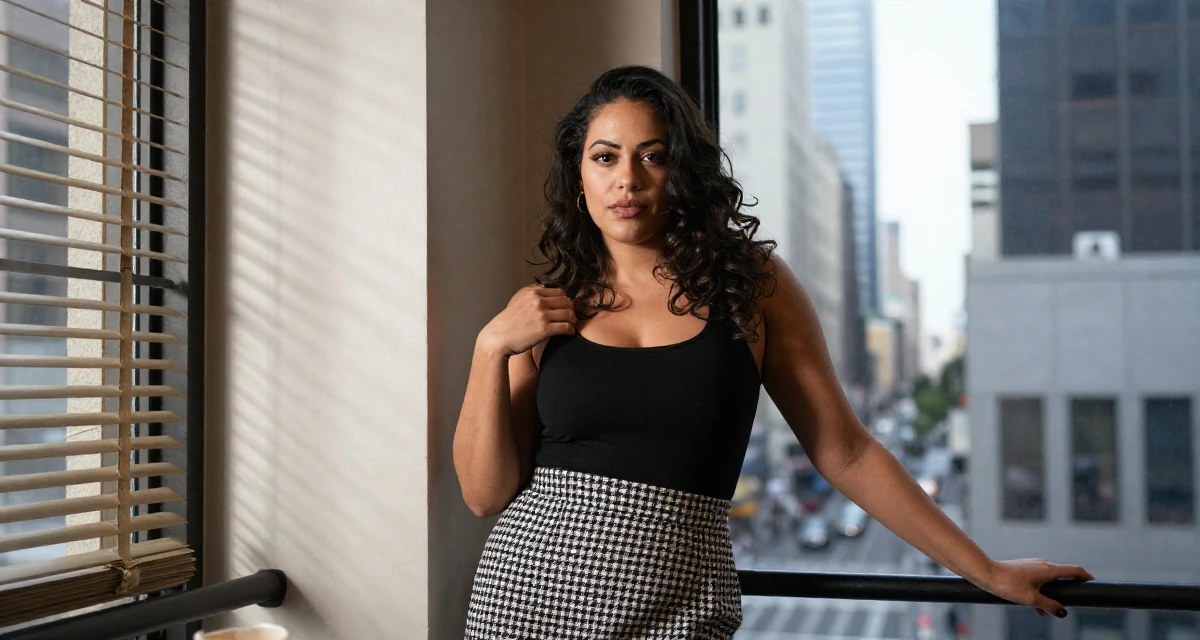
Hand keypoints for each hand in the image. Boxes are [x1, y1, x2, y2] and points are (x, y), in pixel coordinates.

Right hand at [479, 284, 575, 356]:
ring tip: (571, 325)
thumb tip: (549, 295)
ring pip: (569, 313)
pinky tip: (569, 333)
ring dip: (573, 320)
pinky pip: (567, 327)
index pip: (559, 292)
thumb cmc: (508, 323)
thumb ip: (533, 296)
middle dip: (571, 309)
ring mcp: (542, 314)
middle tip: (571, 317)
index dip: (565, 300)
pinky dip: (571, 330)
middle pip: (567, 301)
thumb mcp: (518, 301)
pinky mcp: (545, 329)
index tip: (565, 308)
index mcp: (532, 292)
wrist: (498, 338)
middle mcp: (538, 301)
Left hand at [978, 558, 1094, 618]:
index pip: (1074, 570)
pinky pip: (1038, 581)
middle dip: (1069, 589)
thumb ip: (1049, 606)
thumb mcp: (1031, 599)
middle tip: (1076, 600)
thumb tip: (1064, 613)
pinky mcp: (1024, 569)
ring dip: (1052, 595)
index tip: (1095, 583)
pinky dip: (1041, 593)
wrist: (986, 573)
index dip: (1086, 576)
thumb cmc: (1008, 585)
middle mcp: (1042, 564)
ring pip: (1049, 581)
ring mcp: (1033, 565)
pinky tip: (1035, 608)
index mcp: (1048, 569)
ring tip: (1047, 612)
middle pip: (1063, 575)